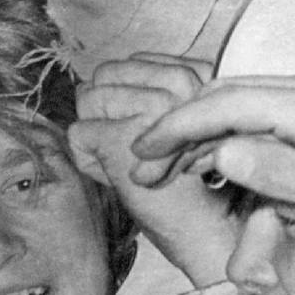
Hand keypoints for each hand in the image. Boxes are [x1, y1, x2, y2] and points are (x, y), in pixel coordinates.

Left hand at [71, 55, 236, 284]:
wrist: (216, 232)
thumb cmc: (202, 187)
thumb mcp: (193, 124)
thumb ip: (164, 93)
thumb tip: (101, 79)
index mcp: (202, 76)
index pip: (135, 62)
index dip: (132, 97)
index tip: (160, 134)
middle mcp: (180, 84)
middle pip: (105, 75)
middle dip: (110, 113)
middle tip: (143, 151)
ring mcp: (151, 107)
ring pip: (87, 101)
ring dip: (100, 139)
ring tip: (137, 166)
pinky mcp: (123, 135)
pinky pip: (78, 135)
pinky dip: (89, 162)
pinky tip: (125, 179)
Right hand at [128, 72, 294, 248]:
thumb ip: (281, 172)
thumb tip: (222, 151)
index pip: (226, 103)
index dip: (176, 127)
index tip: (140, 153)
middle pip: (231, 96)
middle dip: (182, 128)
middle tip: (146, 167)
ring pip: (251, 103)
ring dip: (210, 131)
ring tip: (175, 168)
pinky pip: (275, 113)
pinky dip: (241, 133)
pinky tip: (227, 159)